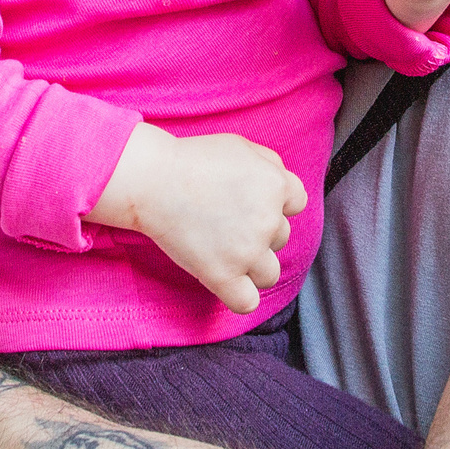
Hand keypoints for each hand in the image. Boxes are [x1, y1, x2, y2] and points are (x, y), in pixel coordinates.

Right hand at [89, 125, 304, 312]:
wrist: (153, 180)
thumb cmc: (193, 159)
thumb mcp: (242, 146)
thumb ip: (271, 165)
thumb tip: (281, 185)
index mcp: (276, 186)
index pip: (296, 203)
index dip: (275, 202)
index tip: (249, 202)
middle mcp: (268, 220)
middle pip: (281, 238)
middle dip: (259, 232)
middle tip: (225, 221)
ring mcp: (247, 251)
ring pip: (269, 273)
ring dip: (253, 265)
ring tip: (225, 251)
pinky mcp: (222, 276)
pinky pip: (247, 302)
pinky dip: (239, 296)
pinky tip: (226, 282)